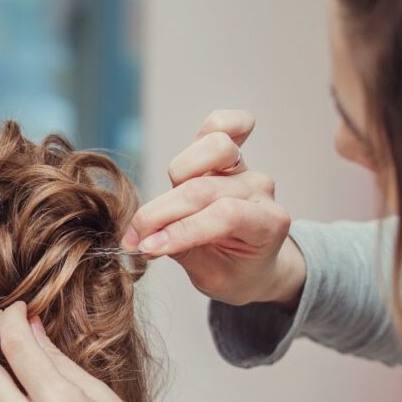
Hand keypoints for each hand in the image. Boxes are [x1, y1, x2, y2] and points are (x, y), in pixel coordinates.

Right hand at [122, 110, 305, 307]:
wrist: (255, 263)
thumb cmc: (235, 271)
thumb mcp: (212, 278)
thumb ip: (182, 251)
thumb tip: (144, 239)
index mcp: (268, 225)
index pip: (224, 216)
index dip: (180, 230)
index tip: (146, 248)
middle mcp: (259, 189)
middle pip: (204, 188)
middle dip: (160, 214)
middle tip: (133, 239)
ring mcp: (246, 167)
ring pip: (214, 147)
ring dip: (179, 175)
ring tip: (166, 205)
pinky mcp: (231, 152)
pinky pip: (223, 123)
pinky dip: (206, 131)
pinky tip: (186, 164)